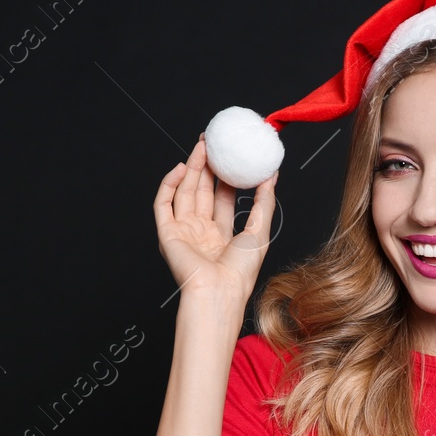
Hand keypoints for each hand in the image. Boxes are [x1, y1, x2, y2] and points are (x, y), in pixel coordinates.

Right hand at [154, 133, 277, 303]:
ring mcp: (183, 232)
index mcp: (221, 236)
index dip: (225, 177)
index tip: (231, 157)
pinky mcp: (167, 233)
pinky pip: (163, 203)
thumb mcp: (260, 231)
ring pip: (184, 193)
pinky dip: (169, 184)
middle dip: (206, 167)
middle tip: (213, 144)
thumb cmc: (240, 272)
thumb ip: (264, 202)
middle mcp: (200, 232)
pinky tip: (181, 168)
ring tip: (201, 147)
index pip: (222, 199)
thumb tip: (272, 176)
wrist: (218, 290)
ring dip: (191, 168)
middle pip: (202, 192)